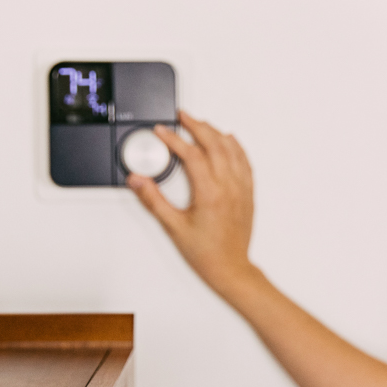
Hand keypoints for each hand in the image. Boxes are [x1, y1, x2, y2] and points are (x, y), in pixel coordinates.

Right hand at [127, 111, 258, 298]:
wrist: (231, 269)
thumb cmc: (206, 253)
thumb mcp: (173, 227)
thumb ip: (153, 200)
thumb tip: (138, 181)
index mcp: (210, 193)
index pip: (192, 155)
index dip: (175, 139)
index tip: (162, 131)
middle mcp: (229, 187)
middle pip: (215, 144)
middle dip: (197, 126)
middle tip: (183, 116)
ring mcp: (241, 189)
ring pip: (232, 150)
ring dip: (216, 133)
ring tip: (201, 124)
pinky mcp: (248, 194)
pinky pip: (245, 162)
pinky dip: (236, 147)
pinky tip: (230, 141)